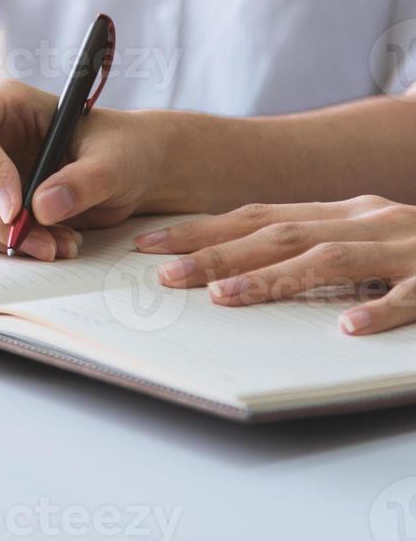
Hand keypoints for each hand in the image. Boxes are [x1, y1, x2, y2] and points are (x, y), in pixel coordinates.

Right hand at [0, 80, 172, 261]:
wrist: (132, 172)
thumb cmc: (123, 149)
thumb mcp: (115, 160)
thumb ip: (84, 180)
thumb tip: (42, 207)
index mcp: (4, 103)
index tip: (17, 207)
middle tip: (43, 242)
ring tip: (55, 245)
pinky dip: (5, 247)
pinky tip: (48, 244)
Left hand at [136, 197, 415, 335]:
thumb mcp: (364, 238)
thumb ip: (311, 245)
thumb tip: (236, 261)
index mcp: (343, 212)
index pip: (258, 216)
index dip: (202, 229)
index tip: (151, 246)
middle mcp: (368, 221)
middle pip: (279, 234)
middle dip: (216, 252)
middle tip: (165, 274)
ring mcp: (407, 250)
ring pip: (331, 260)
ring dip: (274, 279)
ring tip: (225, 297)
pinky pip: (414, 298)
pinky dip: (381, 310)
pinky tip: (349, 327)